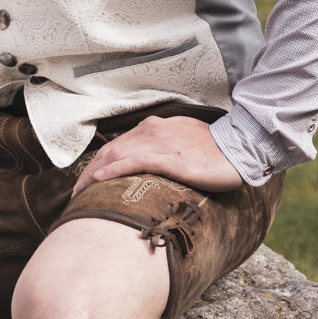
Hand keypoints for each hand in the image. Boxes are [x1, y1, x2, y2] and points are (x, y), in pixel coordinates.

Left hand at [72, 115, 243, 196]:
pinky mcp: (169, 157)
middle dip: (90, 170)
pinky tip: (99, 179)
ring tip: (80, 191)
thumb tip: (151, 166)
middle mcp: (153, 131)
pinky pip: (134, 162)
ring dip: (94, 173)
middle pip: (111, 149)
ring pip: (117, 155)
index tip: (89, 179)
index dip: (100, 162)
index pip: (119, 144)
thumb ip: (165, 150)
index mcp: (156, 128)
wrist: (240, 148)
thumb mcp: (184, 145)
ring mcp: (160, 143)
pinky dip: (113, 170)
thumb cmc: (215, 152)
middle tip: (77, 191)